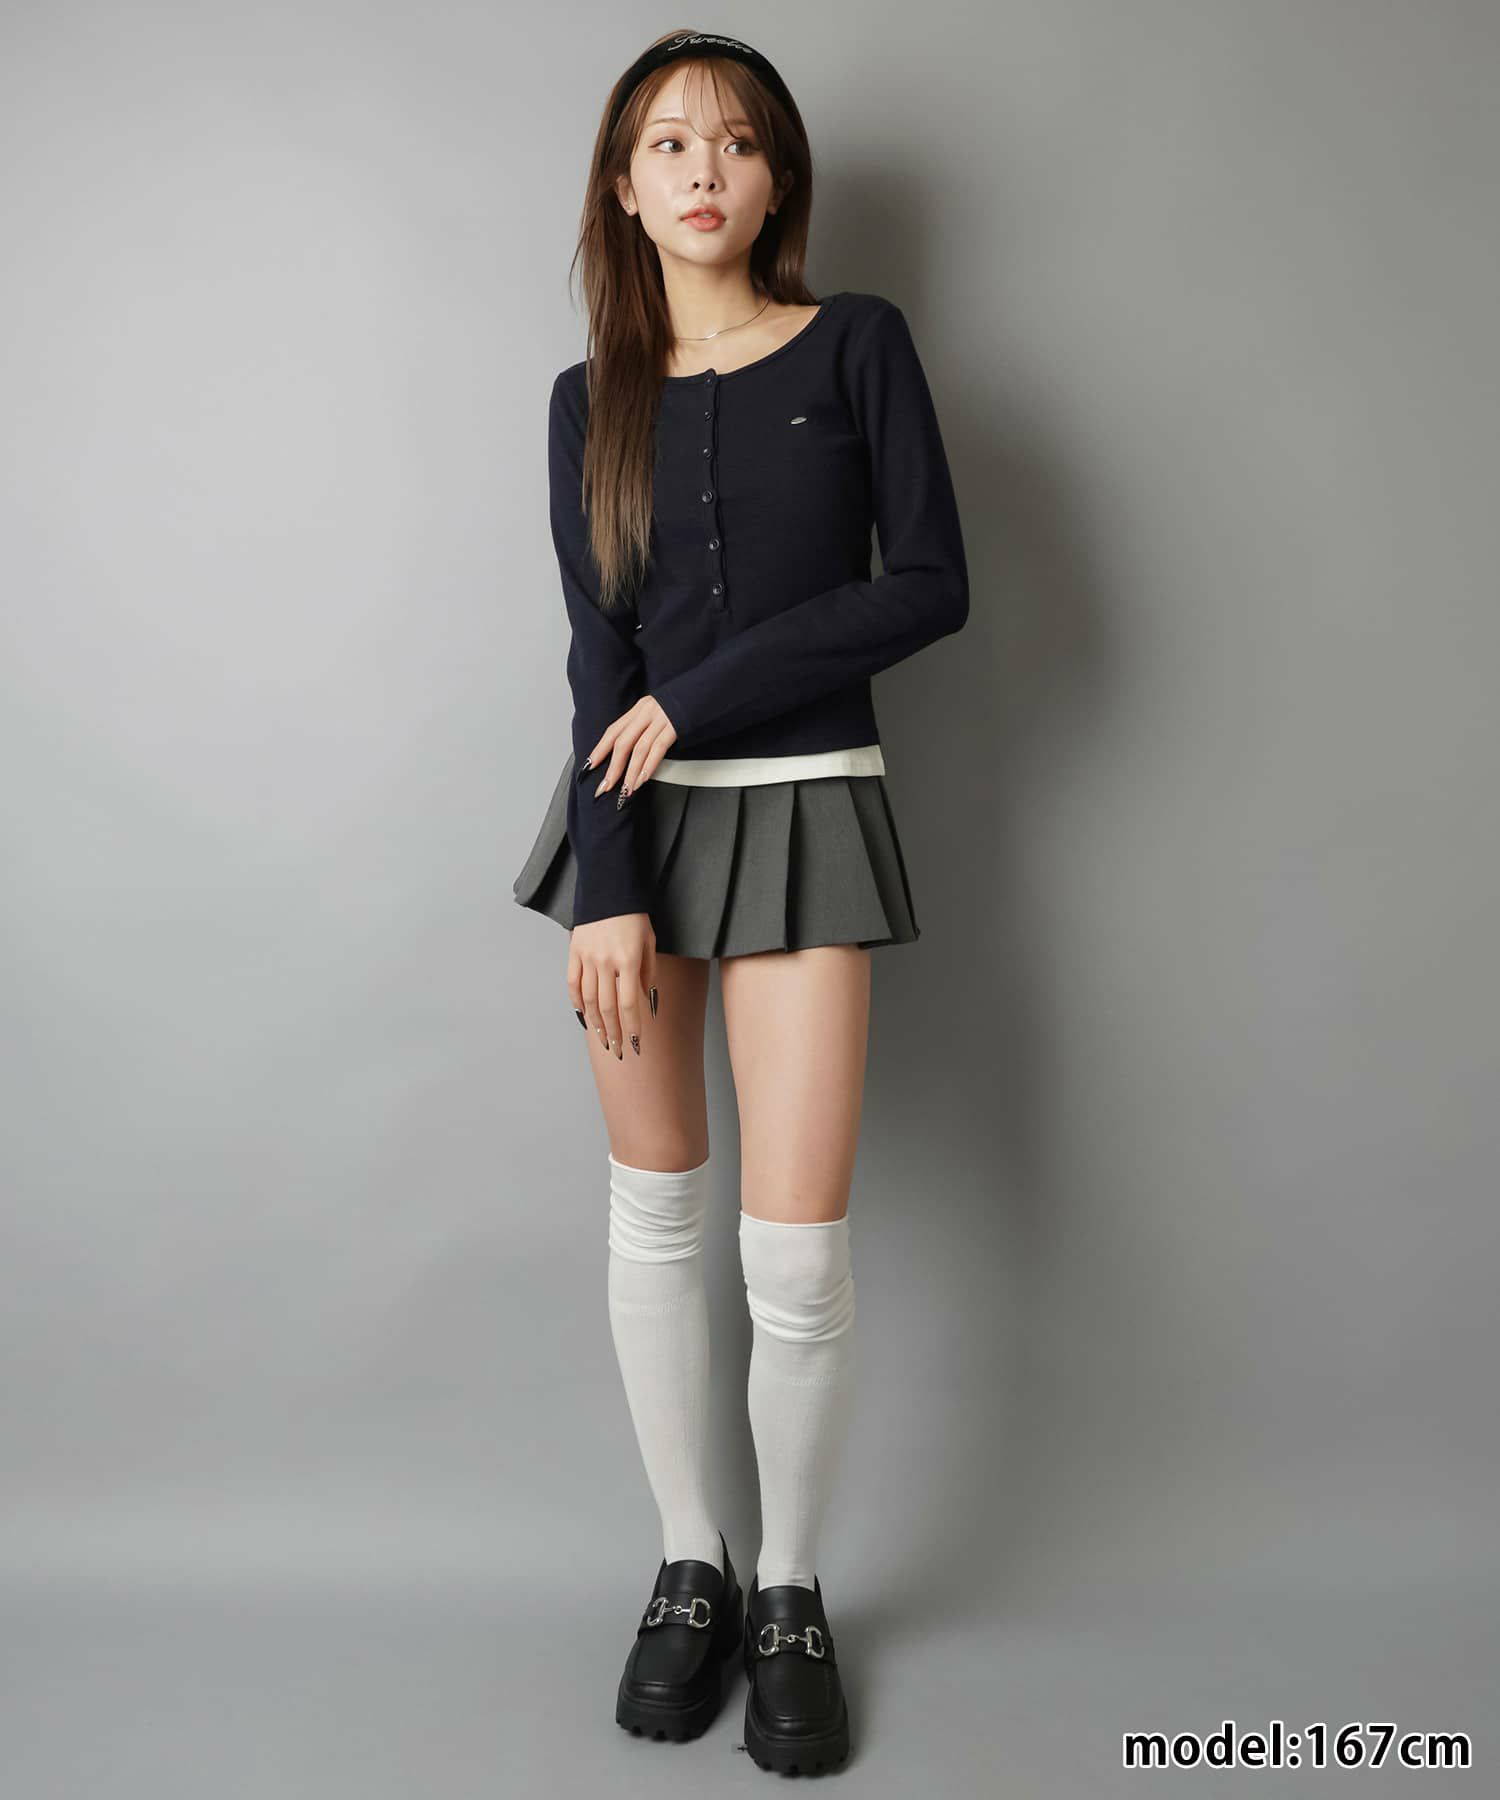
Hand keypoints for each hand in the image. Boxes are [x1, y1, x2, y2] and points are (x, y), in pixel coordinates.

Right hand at [568, 912, 656, 1060]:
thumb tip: (645, 1002)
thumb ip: (648, 974)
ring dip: (596, 1023)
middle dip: (614, 1032)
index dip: (632, 1027)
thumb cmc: (634, 917)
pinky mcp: (574, 952)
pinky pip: (573, 983)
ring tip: (602, 1038)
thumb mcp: (650, 943)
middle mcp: (606, 962)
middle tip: (617, 1049)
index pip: (629, 1004)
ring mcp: (587, 957)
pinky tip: (583, 1016)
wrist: (609, 889)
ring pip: (588, 999)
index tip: (635, 1043)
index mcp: (629, 960)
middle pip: (607, 1007)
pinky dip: (577, 1002)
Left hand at [586, 697, 678, 800]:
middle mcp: (646, 712)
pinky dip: (648, 766)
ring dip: (630, 773)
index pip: (614, 730)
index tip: (590, 765)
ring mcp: (661, 718)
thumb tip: (633, 751)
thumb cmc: (685, 705)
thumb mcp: (659, 712)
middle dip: (613, 767)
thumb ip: (645, 726)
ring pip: (639, 749)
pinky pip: (657, 749)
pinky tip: (643, 779)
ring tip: (626, 789)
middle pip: (623, 742)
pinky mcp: (674, 726)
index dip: (600, 748)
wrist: (708, 690)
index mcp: (640, 708)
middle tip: (605, 786)